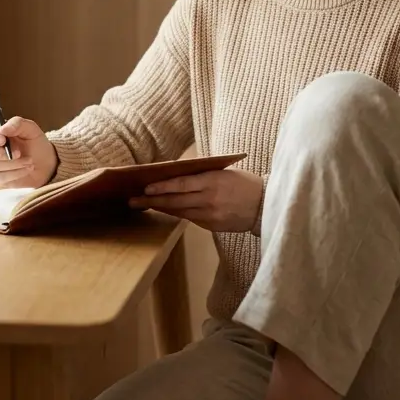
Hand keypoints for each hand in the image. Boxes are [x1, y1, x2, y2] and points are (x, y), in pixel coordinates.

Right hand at [0, 115, 58, 188]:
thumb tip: (3, 129)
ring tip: (29, 160)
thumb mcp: (31, 129)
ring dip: (12, 164)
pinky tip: (26, 169)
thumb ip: (18, 124)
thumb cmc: (35, 143)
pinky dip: (16, 173)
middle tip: (19, 153)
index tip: (3, 139)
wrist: (45, 164)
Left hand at [129, 169, 263, 232]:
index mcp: (212, 181)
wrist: (265, 205)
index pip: (181, 184)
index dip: (162, 187)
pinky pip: (190, 219)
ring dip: (161, 208)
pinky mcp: (212, 227)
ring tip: (143, 205)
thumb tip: (174, 176)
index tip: (145, 188)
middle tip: (133, 200)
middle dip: (152, 201)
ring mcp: (211, 216)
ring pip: (179, 212)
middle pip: (175, 201)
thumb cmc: (243, 183)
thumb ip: (201, 176)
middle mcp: (210, 200)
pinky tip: (164, 210)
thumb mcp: (223, 173)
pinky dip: (176, 214)